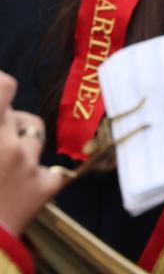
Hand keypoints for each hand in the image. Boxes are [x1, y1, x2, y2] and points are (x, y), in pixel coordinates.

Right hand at [0, 73, 63, 236]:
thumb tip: (4, 108)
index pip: (4, 86)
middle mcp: (8, 143)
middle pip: (13, 113)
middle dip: (2, 122)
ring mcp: (28, 164)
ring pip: (34, 133)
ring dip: (20, 140)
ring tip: (4, 160)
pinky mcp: (45, 187)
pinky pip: (50, 168)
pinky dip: (37, 173)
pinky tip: (20, 183)